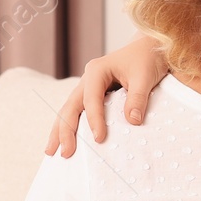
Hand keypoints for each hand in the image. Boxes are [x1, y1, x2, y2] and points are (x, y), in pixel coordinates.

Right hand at [44, 36, 170, 156]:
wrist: (149, 48)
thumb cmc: (147, 59)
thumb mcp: (145, 77)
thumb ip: (138, 98)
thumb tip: (132, 121)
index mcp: (97, 71)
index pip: (91, 100)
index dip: (94, 120)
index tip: (99, 139)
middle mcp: (88, 78)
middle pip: (70, 106)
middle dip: (64, 130)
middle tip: (64, 153)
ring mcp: (88, 86)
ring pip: (69, 109)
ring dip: (61, 130)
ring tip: (51, 151)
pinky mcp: (93, 94)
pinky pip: (78, 111)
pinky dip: (70, 125)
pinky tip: (65, 140)